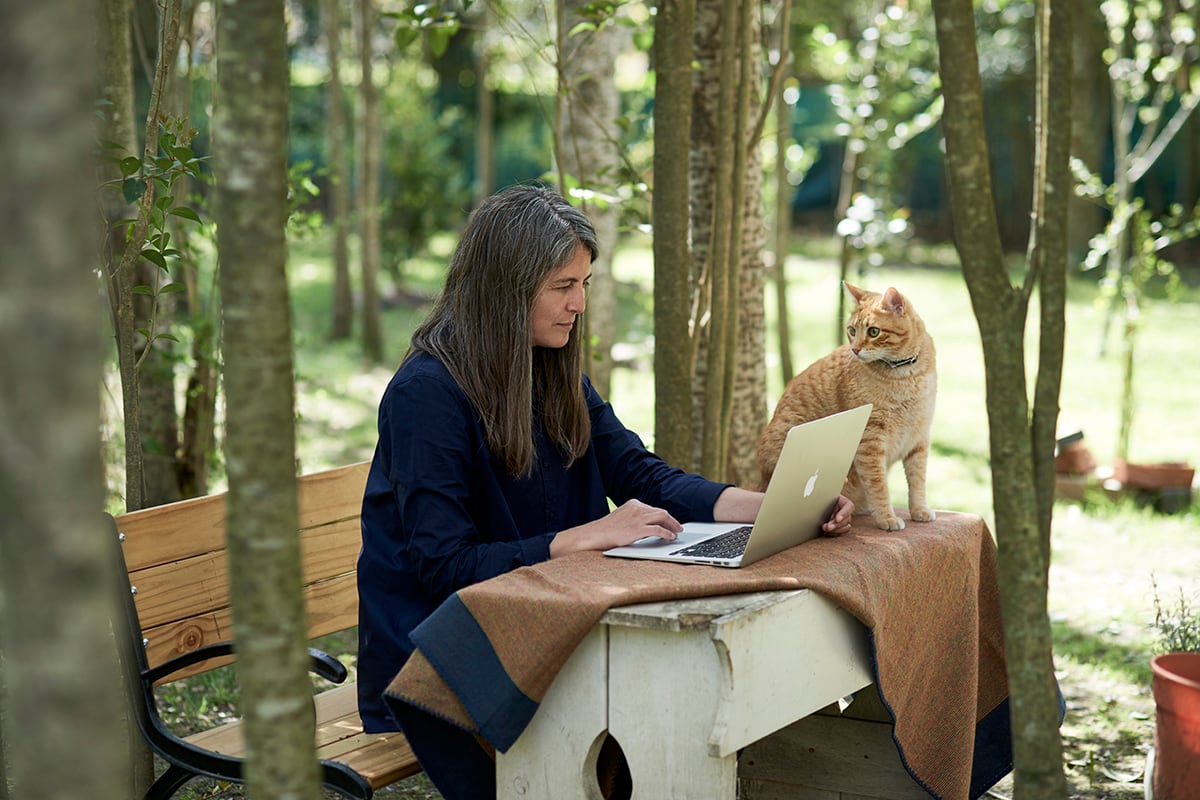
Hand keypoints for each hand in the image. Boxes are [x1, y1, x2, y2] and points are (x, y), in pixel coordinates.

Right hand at [549, 499, 682, 557]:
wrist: (595, 535)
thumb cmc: (606, 530)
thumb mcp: (622, 518)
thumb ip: (635, 519)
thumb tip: (649, 527)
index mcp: (633, 504)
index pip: (653, 508)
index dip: (664, 516)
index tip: (670, 521)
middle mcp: (637, 508)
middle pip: (661, 511)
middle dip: (671, 519)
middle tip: (678, 527)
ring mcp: (638, 518)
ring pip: (662, 517)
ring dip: (673, 525)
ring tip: (677, 532)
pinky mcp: (638, 529)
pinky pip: (658, 529)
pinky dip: (667, 533)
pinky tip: (671, 537)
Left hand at [821, 495, 854, 535]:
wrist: (817, 504)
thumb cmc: (820, 498)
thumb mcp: (822, 496)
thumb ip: (821, 497)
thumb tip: (815, 499)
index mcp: (844, 502)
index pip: (849, 507)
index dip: (844, 514)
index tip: (837, 519)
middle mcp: (846, 512)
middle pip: (847, 519)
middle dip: (837, 524)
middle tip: (827, 527)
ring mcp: (843, 520)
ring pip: (845, 527)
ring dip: (836, 530)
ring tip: (825, 529)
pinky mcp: (839, 527)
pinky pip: (840, 533)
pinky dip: (834, 533)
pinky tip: (826, 532)